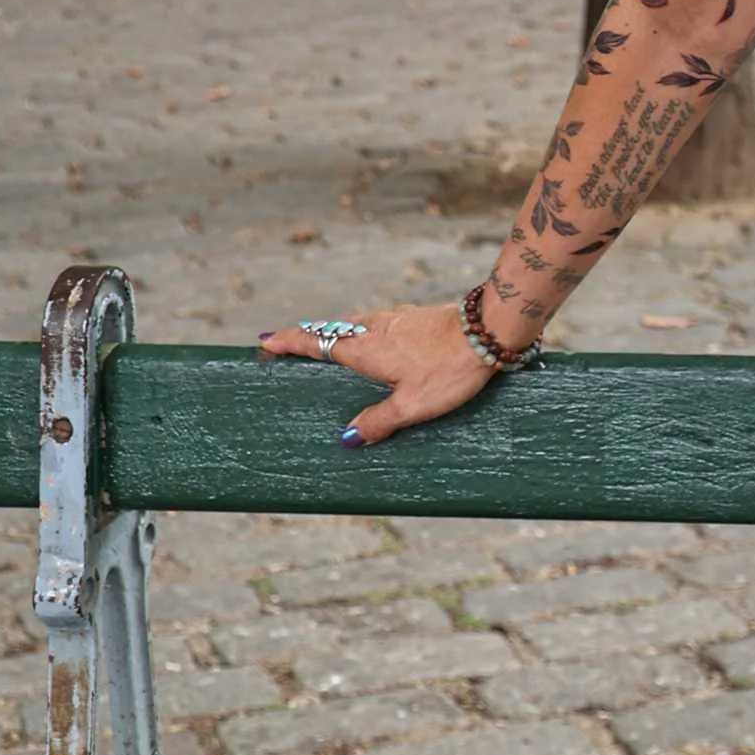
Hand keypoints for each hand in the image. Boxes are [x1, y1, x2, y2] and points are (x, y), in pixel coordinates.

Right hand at [256, 301, 498, 445]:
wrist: (489, 330)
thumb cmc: (448, 369)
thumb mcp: (410, 406)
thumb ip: (377, 421)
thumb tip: (347, 437)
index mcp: (365, 348)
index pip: (315, 342)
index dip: (288, 342)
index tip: (265, 342)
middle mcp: (376, 327)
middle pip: (332, 329)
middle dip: (308, 337)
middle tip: (289, 346)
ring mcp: (398, 318)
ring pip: (357, 322)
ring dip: (337, 331)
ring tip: (328, 344)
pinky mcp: (418, 317)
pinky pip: (380, 322)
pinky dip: (365, 330)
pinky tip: (379, 341)